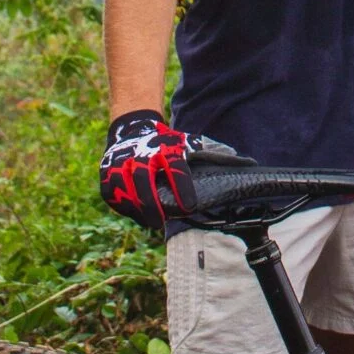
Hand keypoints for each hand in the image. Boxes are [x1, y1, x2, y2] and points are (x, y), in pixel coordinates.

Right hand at [99, 110, 209, 236]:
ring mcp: (120, 163)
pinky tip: (137, 214)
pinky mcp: (106, 174)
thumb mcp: (187, 144)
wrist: (131, 131)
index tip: (189, 206)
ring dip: (137, 209)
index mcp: (164, 148)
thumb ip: (212, 155)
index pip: (174, 167)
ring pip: (124, 190)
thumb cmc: (165, 144)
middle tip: (161, 223)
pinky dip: (124, 207)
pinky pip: (112, 195)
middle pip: (143, 180)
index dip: (182, 187)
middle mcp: (141, 154)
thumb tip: (247, 163)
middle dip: (151, 204)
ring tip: (151, 221)